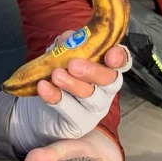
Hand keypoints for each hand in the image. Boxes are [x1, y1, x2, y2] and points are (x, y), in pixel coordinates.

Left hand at [8, 43, 130, 155]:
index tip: (111, 55)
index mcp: (107, 68)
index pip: (122, 62)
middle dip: (93, 71)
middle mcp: (106, 89)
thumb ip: (68, 43)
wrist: (39, 108)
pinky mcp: (79, 123)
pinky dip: (55, 97)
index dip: (120, 57)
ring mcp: (94, 108)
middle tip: (73, 65)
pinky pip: (70, 110)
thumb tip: (69, 38)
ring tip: (56, 75)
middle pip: (110, 81)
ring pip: (90, 96)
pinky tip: (43, 87)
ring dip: (72, 84)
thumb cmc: (58, 74)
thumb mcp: (62, 54)